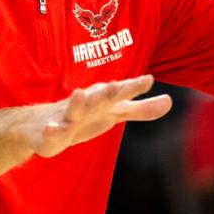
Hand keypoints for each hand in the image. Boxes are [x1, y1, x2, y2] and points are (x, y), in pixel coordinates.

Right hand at [23, 74, 171, 158]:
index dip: (134, 86)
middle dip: (106, 91)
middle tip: (115, 85)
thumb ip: (142, 109)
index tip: (149, 80)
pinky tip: (52, 129)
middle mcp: (87, 104)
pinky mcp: (52, 133)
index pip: (121, 92)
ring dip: (77, 102)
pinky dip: (52, 130)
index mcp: (103, 100)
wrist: (42, 124)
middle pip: (98, 96)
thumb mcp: (116, 113)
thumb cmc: (86, 116)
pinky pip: (52, 131)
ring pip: (73, 109)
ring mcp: (68, 117)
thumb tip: (170, 101)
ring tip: (80, 93)